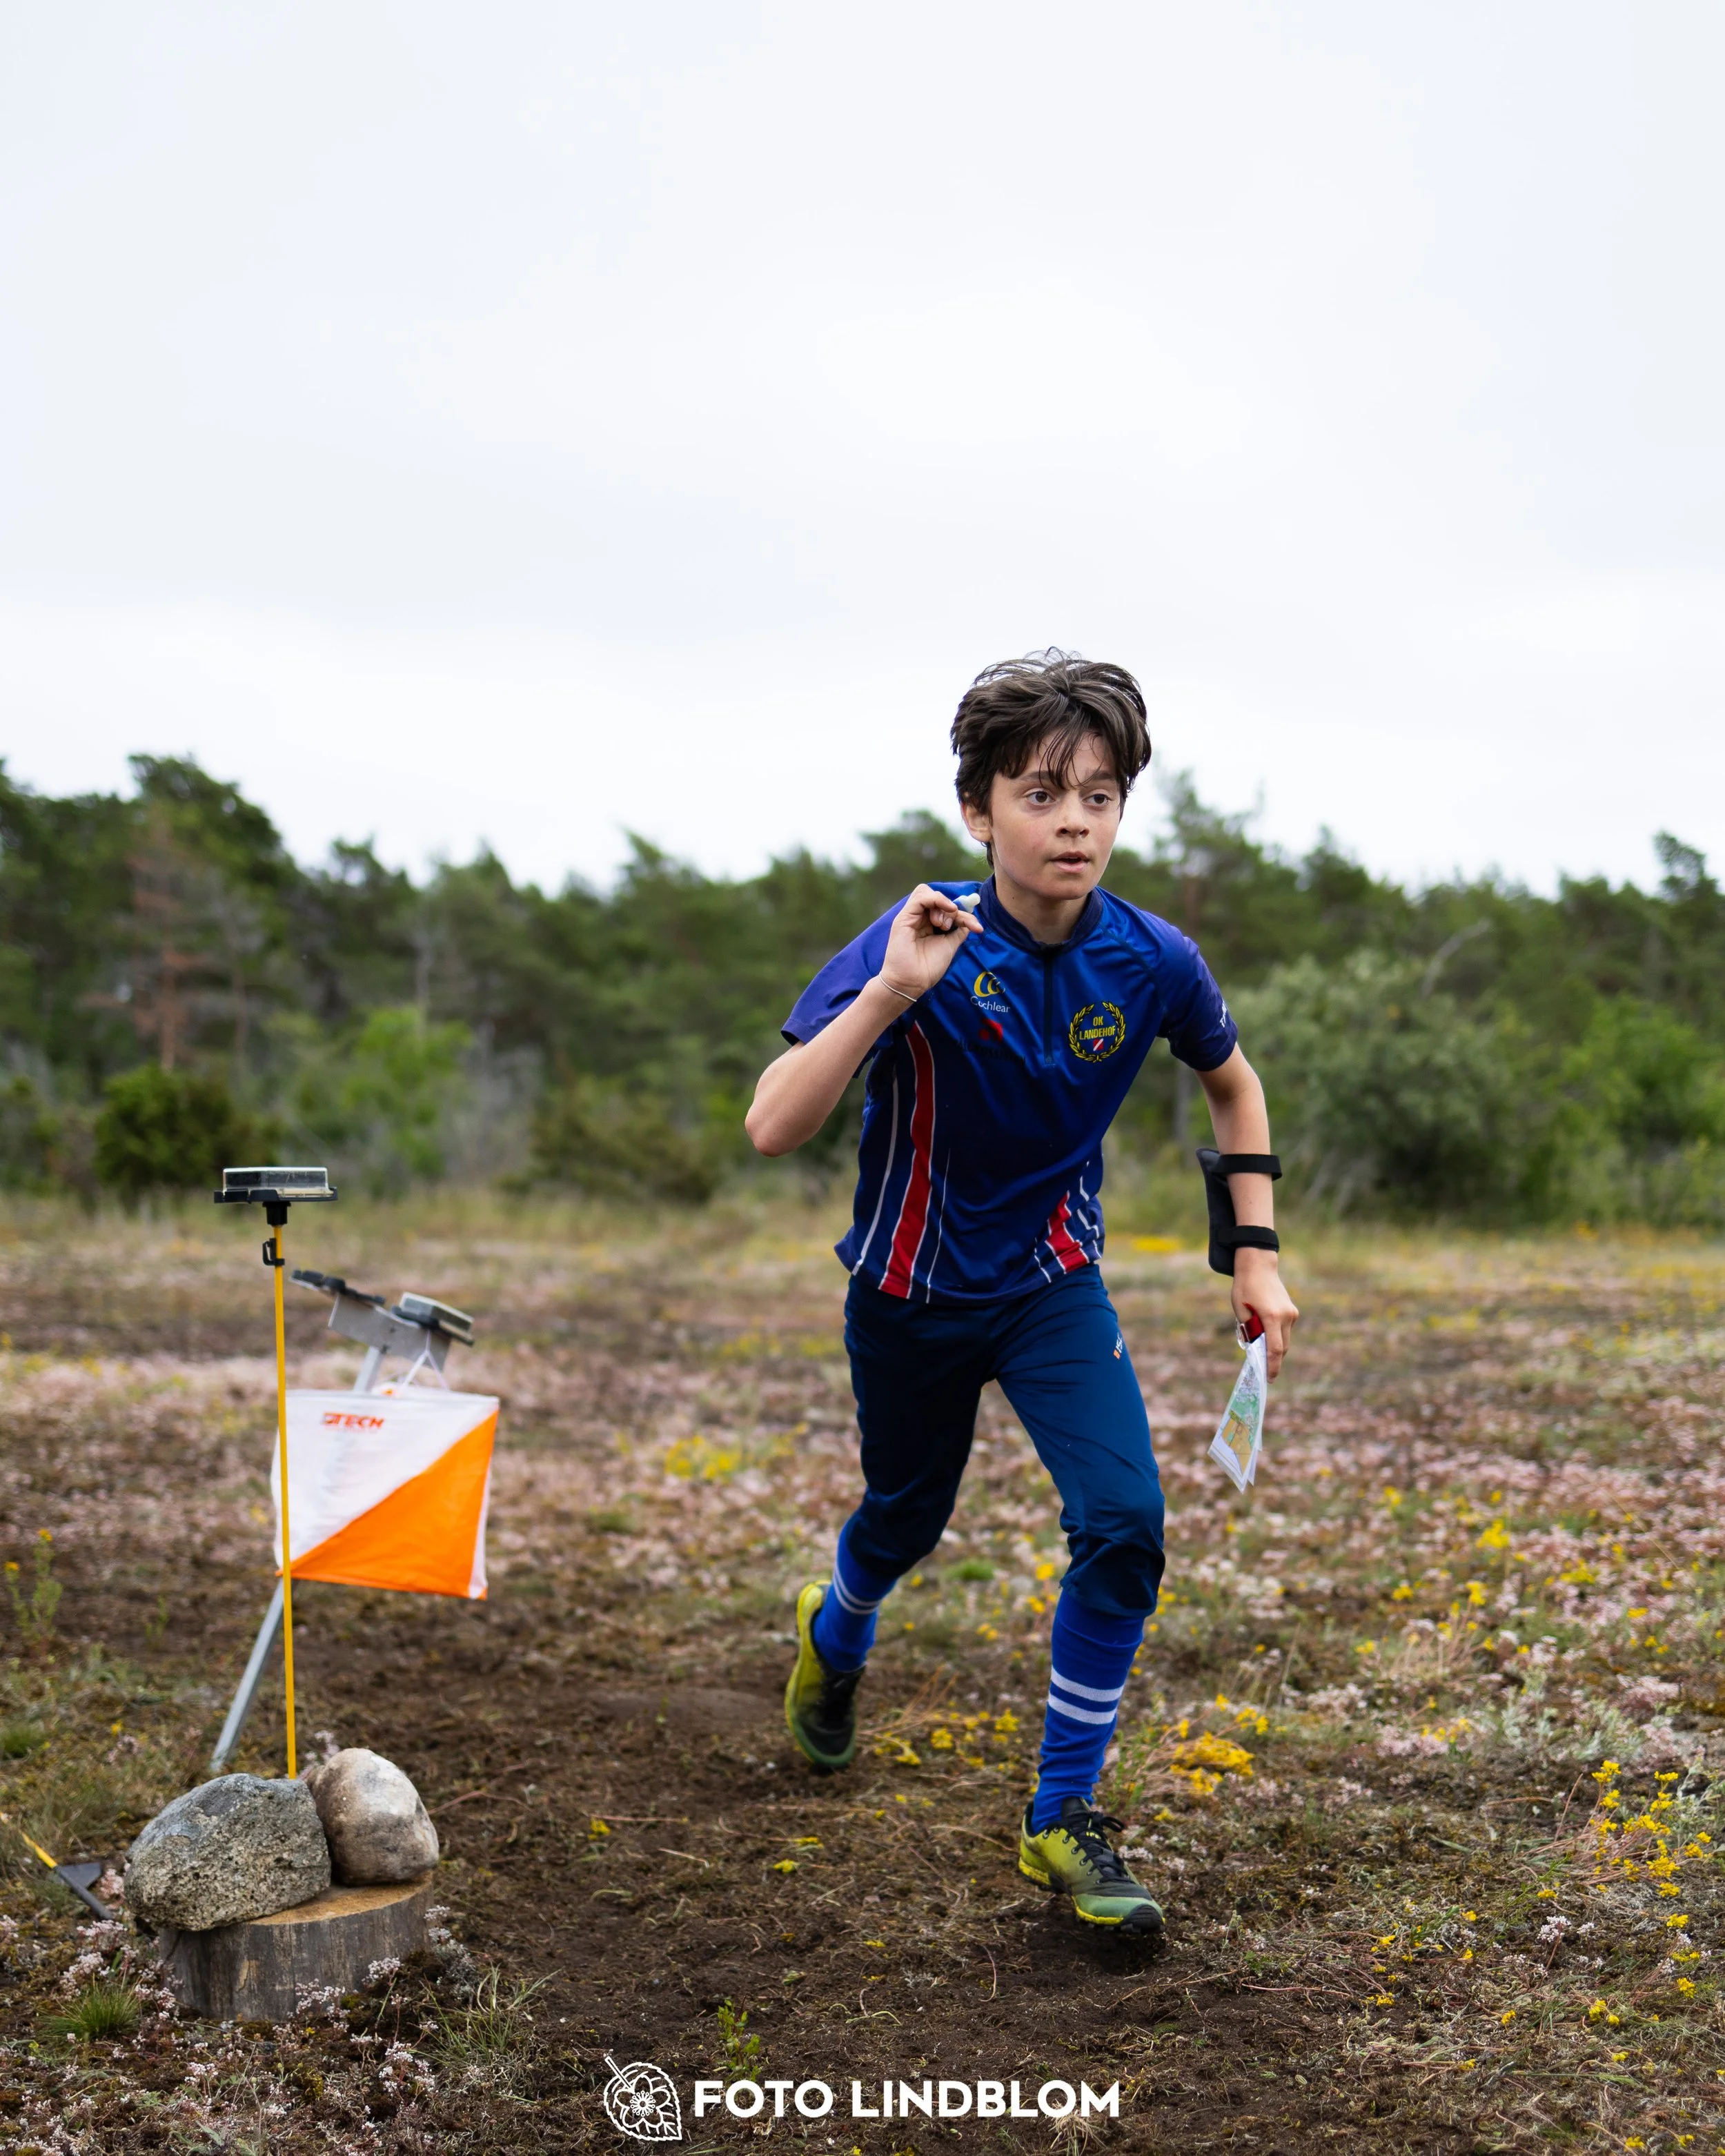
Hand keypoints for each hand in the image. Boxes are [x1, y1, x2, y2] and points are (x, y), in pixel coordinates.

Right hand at [879, 884, 984, 999]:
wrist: (911, 982)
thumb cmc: (928, 968)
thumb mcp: (950, 945)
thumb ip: (958, 931)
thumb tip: (968, 920)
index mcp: (929, 925)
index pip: (947, 908)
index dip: (964, 913)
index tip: (977, 928)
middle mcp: (920, 918)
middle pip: (938, 898)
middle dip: (952, 910)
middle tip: (949, 928)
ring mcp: (911, 917)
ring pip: (928, 893)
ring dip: (942, 905)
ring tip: (943, 925)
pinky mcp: (904, 917)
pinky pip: (921, 896)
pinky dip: (936, 899)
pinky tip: (947, 910)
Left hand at [1232, 1252, 1297, 1378]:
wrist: (1259, 1266)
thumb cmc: (1244, 1288)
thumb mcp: (1240, 1311)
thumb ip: (1250, 1331)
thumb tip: (1256, 1349)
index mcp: (1271, 1317)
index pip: (1275, 1350)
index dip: (1272, 1367)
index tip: (1269, 1379)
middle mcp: (1285, 1317)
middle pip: (1282, 1348)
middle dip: (1273, 1360)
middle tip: (1263, 1370)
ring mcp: (1291, 1314)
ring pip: (1285, 1340)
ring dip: (1275, 1347)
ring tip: (1261, 1347)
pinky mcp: (1292, 1311)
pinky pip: (1285, 1330)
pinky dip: (1277, 1336)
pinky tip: (1266, 1332)